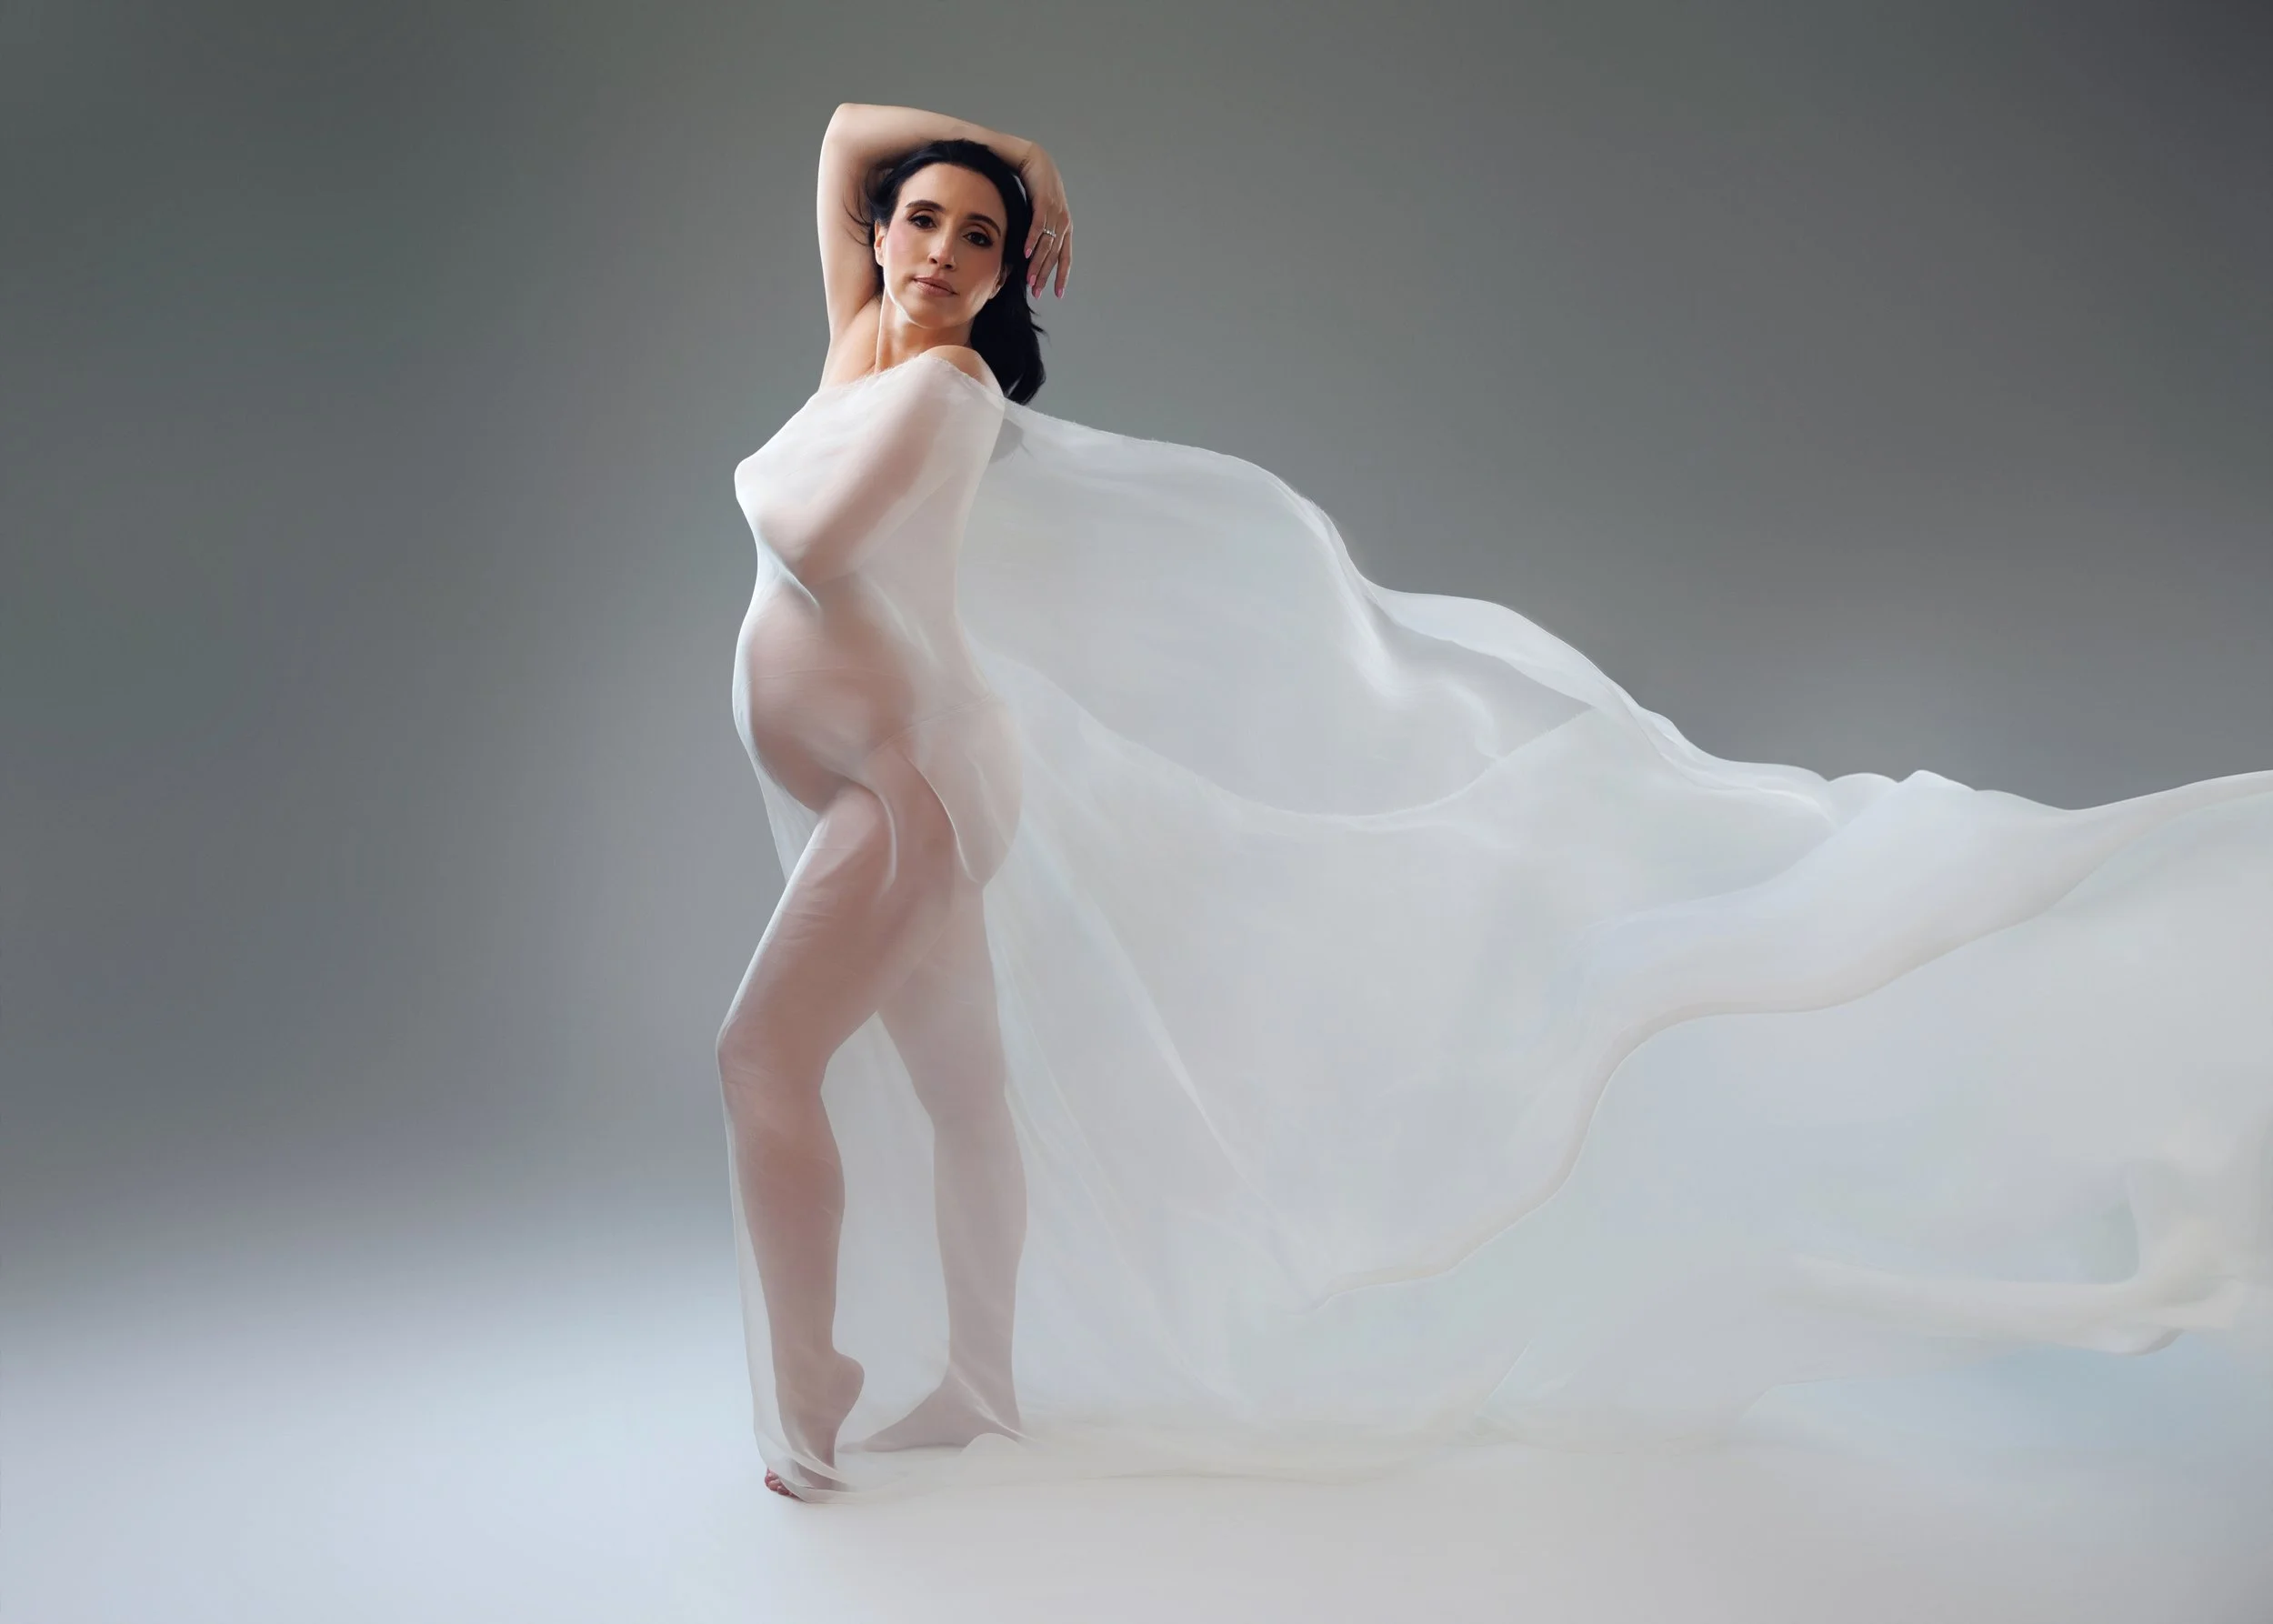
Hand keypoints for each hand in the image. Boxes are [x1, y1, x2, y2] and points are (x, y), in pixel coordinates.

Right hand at [1018, 145, 1071, 297]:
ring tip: (1030, 280)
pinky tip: (1027, 254)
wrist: (1033, 160)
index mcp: (1065, 227)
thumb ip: (1040, 231)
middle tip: (1036, 292)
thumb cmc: (1036, 188)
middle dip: (1045, 275)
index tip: (1058, 294)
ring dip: (1038, 264)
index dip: (1061, 276)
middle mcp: (1063, 222)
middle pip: (1054, 255)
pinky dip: (1033, 241)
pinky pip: (1038, 226)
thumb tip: (1031, 251)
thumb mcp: (1041, 213)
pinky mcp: (1044, 202)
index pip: (1065, 257)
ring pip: (1046, 244)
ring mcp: (1055, 212)